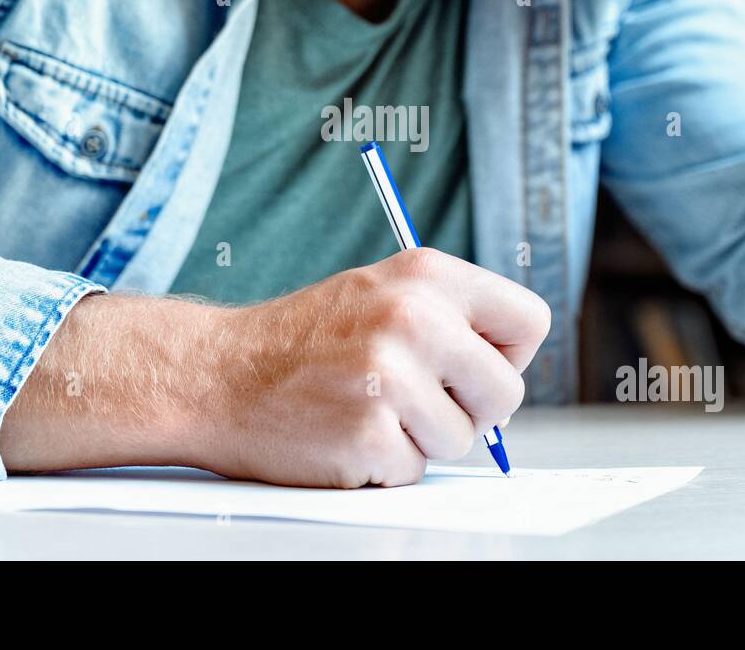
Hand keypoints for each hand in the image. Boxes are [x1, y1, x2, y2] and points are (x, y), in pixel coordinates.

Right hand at [0, 249, 549, 487]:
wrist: (215, 373)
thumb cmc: (300, 340)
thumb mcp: (379, 292)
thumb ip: (447, 318)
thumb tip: (506, 370)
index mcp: (426, 274)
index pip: (529, 320)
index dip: (506, 355)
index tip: (470, 368)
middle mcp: (414, 317)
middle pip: (506, 392)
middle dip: (469, 410)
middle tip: (415, 401)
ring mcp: (390, 376)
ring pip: (460, 440)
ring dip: (419, 440)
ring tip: (367, 409)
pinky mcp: (368, 433)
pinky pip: (412, 470)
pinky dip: (381, 466)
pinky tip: (343, 433)